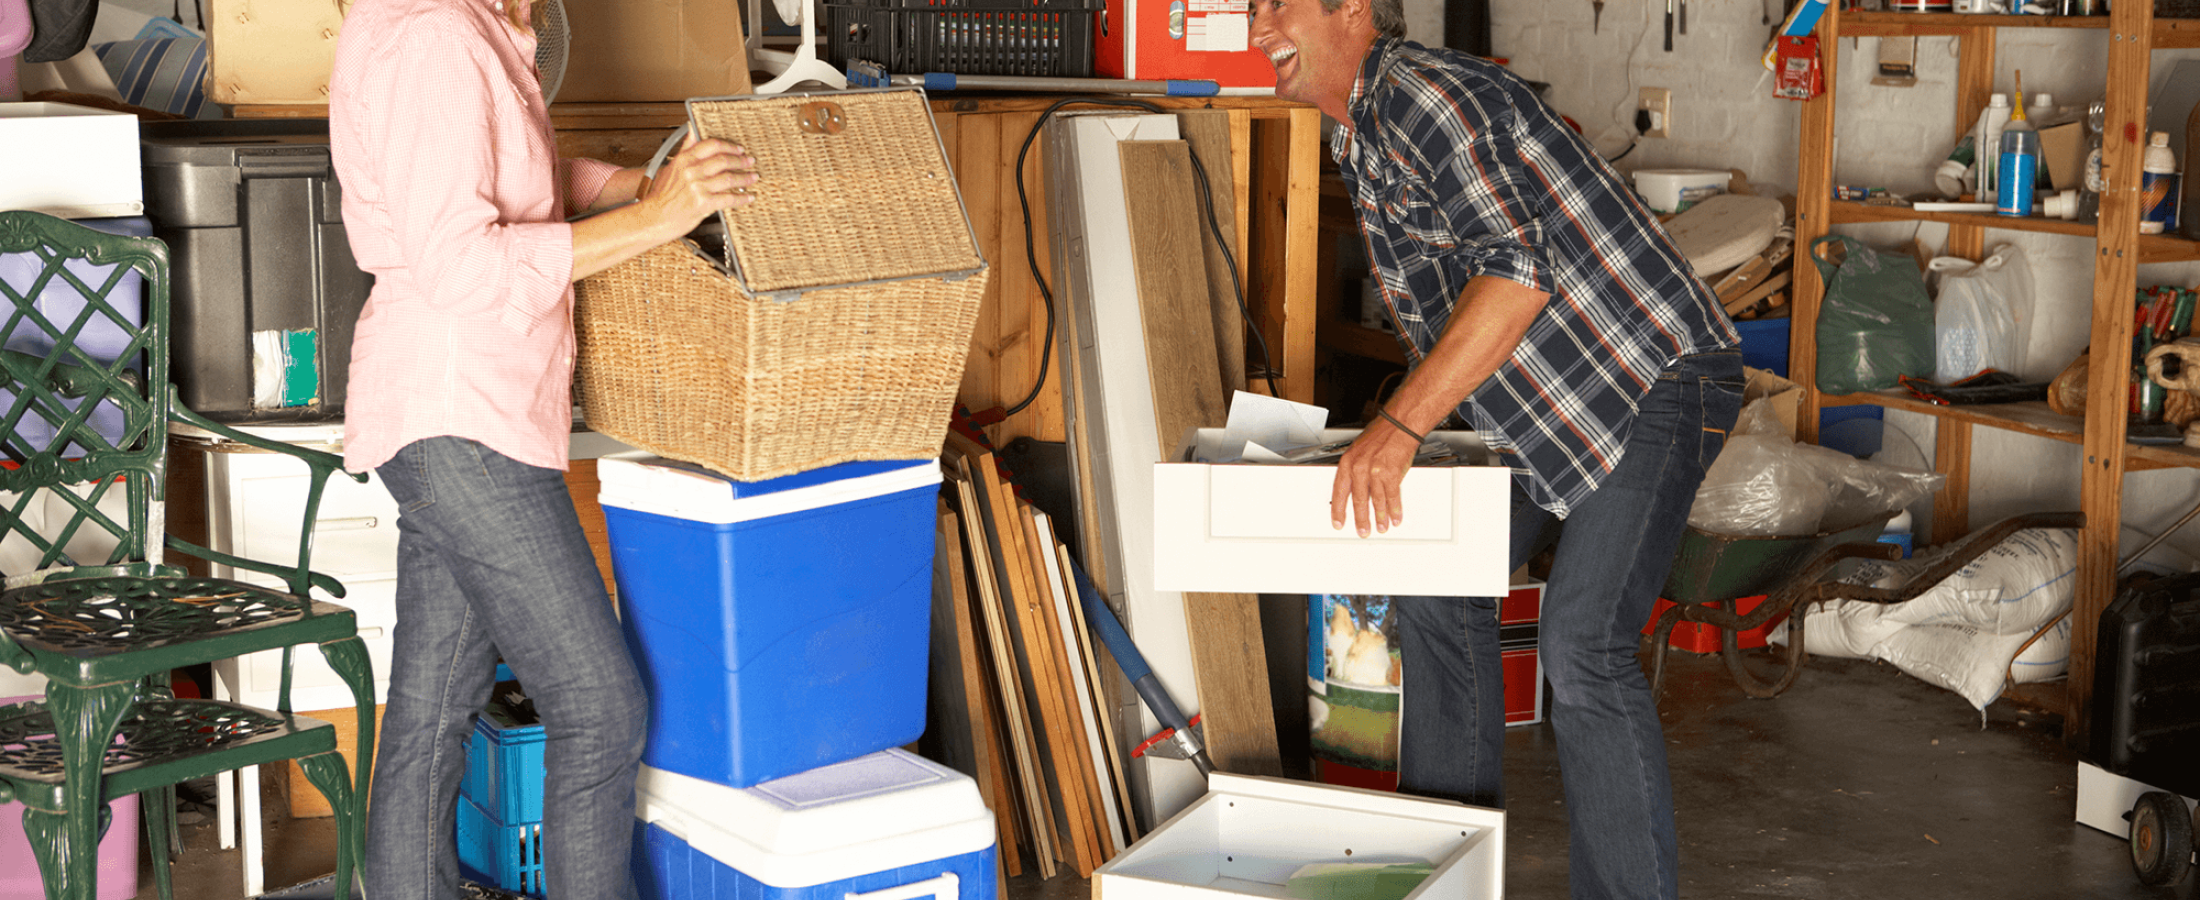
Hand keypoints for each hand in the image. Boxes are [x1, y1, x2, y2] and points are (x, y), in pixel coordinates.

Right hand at [642, 138, 757, 237]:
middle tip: (750, 162)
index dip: (729, 146)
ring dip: (745, 178)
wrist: (654, 217)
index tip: (739, 149)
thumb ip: (686, 147)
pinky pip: (728, 198)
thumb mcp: (672, 166)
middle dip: (741, 161)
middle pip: (723, 160)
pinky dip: (742, 198)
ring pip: (729, 178)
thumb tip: (693, 128)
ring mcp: (697, 187)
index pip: (711, 145)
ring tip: (753, 177)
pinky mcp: (703, 204)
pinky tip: (748, 197)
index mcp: (684, 160)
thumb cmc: (662, 195)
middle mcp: (691, 171)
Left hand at [1330, 417, 1420, 536]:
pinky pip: (1392, 497)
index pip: (1339, 492)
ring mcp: (1376, 472)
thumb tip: (1353, 488)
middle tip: (1362, 531)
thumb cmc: (1379, 434)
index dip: (1338, 510)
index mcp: (1348, 463)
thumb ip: (1354, 470)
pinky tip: (1394, 517)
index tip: (1338, 522)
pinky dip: (1394, 510)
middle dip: (1361, 519)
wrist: (1398, 425)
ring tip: (1381, 527)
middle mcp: (1360, 469)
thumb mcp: (1357, 450)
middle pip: (1359, 501)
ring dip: (1380, 518)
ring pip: (1377, 502)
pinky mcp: (1392, 474)